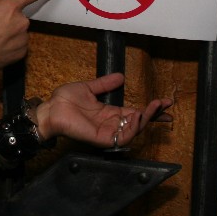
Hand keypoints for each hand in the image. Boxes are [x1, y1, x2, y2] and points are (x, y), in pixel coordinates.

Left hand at [35, 73, 172, 147]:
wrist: (51, 108)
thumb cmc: (65, 100)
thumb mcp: (89, 88)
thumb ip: (105, 84)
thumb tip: (121, 76)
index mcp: (109, 112)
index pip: (135, 112)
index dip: (150, 109)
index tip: (165, 102)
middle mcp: (111, 123)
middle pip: (139, 122)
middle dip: (154, 114)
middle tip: (165, 104)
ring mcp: (107, 132)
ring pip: (133, 130)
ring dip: (145, 119)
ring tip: (152, 107)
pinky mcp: (101, 138)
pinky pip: (121, 138)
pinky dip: (132, 129)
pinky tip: (137, 117)